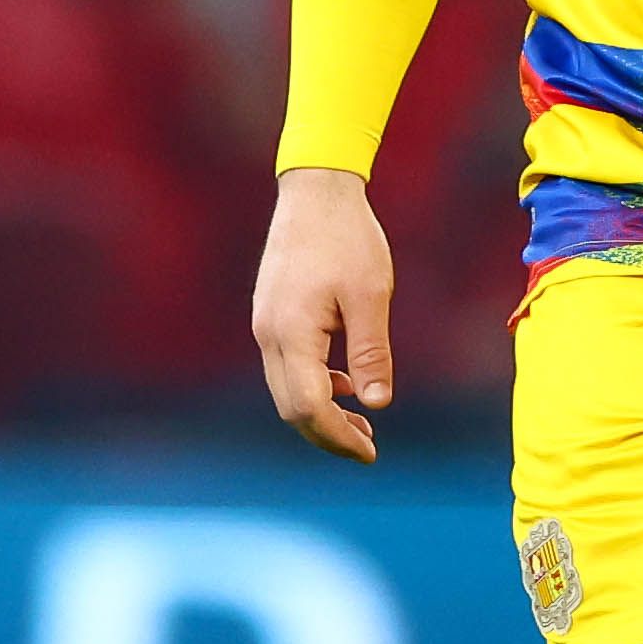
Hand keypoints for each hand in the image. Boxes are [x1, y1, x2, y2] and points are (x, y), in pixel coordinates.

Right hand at [251, 165, 397, 461]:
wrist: (315, 191)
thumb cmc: (348, 238)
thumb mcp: (370, 296)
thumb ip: (370, 352)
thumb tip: (377, 403)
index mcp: (293, 332)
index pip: (310, 407)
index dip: (339, 437)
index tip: (371, 452)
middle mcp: (269, 334)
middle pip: (290, 408)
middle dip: (327, 434)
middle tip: (368, 445)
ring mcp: (265, 325)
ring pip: (285, 390)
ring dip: (319, 412)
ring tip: (362, 420)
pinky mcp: (271, 315)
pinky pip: (285, 367)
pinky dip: (312, 387)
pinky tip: (343, 382)